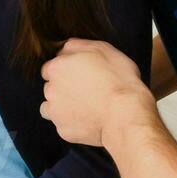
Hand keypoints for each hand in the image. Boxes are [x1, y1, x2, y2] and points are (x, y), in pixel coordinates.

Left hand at [39, 38, 155, 147]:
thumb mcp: (103, 50)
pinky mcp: (64, 131)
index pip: (51, 68)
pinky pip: (64, 126)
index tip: (80, 76)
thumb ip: (77, 46)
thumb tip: (66, 48)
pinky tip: (89, 120)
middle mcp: (50, 90)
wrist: (125, 115)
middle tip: (87, 91)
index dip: (67, 71)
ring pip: (52, 108)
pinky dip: (73, 124)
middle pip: (51, 88)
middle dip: (64, 89)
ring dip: (64, 107)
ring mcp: (55, 112)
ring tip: (86, 107)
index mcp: (57, 68)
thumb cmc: (118, 80)